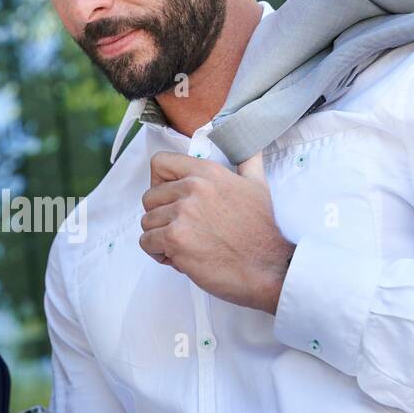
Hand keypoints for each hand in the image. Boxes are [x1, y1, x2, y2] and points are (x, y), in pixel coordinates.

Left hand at [139, 150, 295, 312]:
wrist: (266, 266)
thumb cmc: (260, 231)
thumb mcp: (257, 186)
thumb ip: (248, 162)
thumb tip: (251, 146)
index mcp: (207, 172)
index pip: (160, 163)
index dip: (158, 183)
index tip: (168, 198)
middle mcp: (193, 188)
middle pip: (149, 198)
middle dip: (160, 216)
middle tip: (181, 230)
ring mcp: (182, 213)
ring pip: (147, 222)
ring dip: (160, 237)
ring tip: (184, 246)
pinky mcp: (175, 238)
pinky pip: (147, 242)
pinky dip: (159, 254)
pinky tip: (180, 258)